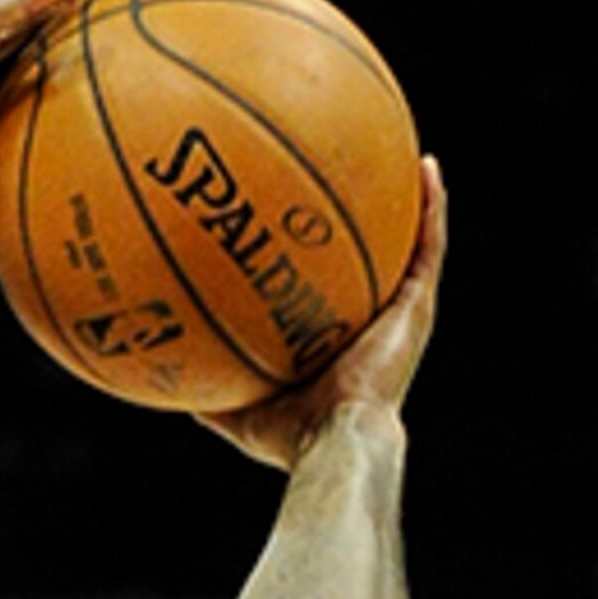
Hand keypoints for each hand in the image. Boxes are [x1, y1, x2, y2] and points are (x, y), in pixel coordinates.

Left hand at [198, 155, 448, 468]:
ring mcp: (403, 314)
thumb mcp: (238, 411)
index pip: (341, 294)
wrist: (335, 442)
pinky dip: (431, 203)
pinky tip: (425, 165)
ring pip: (415, 244)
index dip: (332, 263)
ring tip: (405, 156)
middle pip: (379, 262)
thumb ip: (209, 394)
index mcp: (344, 344)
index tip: (314, 225)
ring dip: (412, 200)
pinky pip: (430, 244)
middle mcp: (377, 325)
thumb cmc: (292, 438)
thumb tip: (166, 382)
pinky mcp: (418, 306)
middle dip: (373, 224)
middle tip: (359, 178)